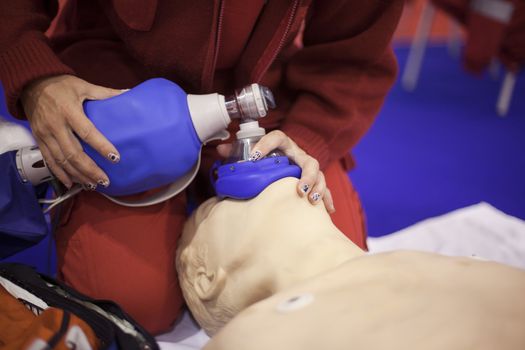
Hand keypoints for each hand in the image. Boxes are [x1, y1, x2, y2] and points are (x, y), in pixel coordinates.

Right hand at [21, 74, 123, 188]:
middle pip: (73, 153)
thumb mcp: (83, 85)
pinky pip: (49, 160)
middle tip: (105, 180)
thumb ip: (105, 93)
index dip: (101, 146)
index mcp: (69, 111)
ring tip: (93, 185)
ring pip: (62, 160)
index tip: (115, 158)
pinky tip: (72, 183)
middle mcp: (56, 125)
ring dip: (77, 175)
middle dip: (90, 169)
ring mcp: (45, 134)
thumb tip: (128, 92)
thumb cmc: (60, 84)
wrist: (30, 83)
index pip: (87, 132)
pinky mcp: (38, 139)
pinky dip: (60, 174)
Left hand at [217, 130, 334, 212]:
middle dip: (307, 175)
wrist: (290, 152)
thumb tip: (220, 149)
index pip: (277, 137)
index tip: (254, 157)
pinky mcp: (315, 180)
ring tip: (312, 200)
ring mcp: (309, 167)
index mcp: (284, 144)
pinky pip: (325, 189)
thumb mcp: (256, 149)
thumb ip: (238, 149)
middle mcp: (299, 154)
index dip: (265, 145)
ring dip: (318, 187)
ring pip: (320, 175)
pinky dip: (327, 199)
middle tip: (299, 189)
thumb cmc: (270, 153)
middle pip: (309, 161)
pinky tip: (328, 211)